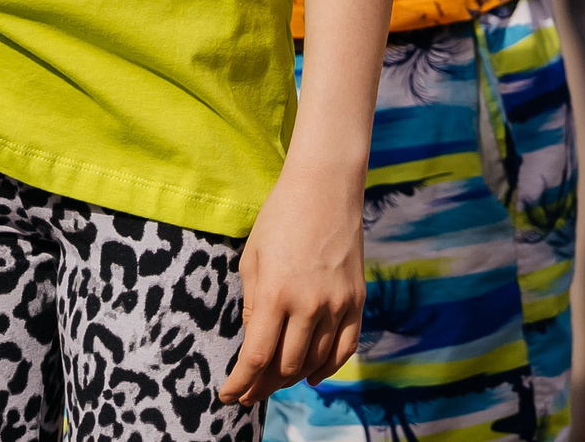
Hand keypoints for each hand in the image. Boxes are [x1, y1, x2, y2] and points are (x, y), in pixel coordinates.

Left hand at [222, 158, 366, 404]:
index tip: (227, 396)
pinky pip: (345, 349)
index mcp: (275, 293)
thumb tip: (253, 341)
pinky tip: (312, 376)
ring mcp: (337, 306)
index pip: (256, 358)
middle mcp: (308, 305)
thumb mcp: (252, 258)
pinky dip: (327, 368)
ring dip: (292, 379)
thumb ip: (252, 304)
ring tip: (273, 383)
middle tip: (247, 392)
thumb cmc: (279, 218)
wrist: (325, 188)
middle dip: (262, 385)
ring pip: (315, 362)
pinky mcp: (357, 302)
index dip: (241, 383)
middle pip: (285, 367)